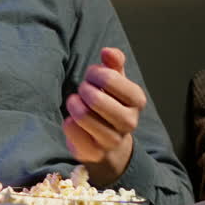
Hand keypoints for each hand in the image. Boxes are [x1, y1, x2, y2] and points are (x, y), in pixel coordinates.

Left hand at [63, 47, 146, 186]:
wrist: (110, 144)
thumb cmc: (110, 104)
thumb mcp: (116, 82)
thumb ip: (114, 63)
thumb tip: (108, 51)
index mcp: (137, 100)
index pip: (109, 78)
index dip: (94, 73)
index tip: (92, 76)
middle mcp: (129, 122)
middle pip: (95, 98)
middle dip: (83, 89)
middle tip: (83, 90)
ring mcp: (112, 140)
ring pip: (82, 115)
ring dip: (74, 104)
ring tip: (76, 103)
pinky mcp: (94, 152)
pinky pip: (72, 130)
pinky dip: (68, 122)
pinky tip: (73, 121)